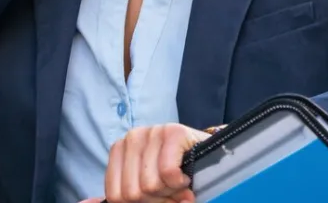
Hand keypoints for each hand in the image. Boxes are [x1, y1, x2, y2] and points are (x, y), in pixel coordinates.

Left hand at [91, 123, 208, 202]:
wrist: (212, 157)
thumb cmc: (174, 173)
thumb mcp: (142, 186)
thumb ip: (117, 194)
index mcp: (119, 150)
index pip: (116, 195)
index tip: (156, 197)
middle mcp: (132, 137)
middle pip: (132, 193)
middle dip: (156, 199)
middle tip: (170, 191)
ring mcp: (152, 132)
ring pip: (150, 185)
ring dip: (170, 193)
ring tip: (178, 183)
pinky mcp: (173, 132)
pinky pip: (167, 173)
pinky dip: (179, 183)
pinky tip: (185, 176)